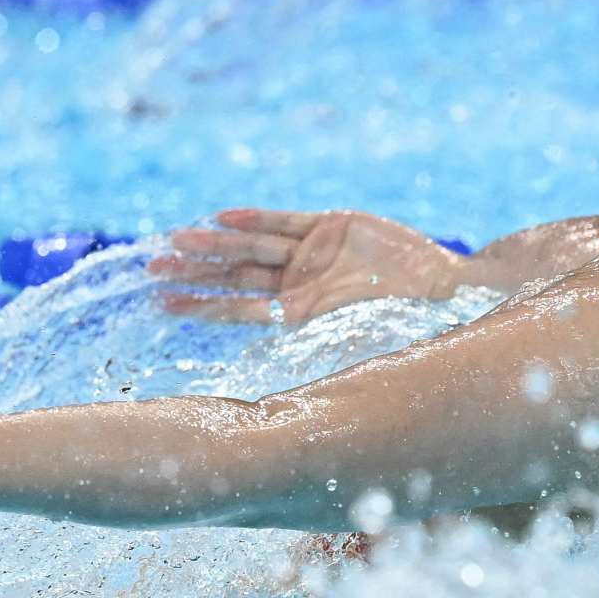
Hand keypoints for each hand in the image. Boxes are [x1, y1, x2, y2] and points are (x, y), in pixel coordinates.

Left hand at [150, 208, 467, 323]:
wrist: (446, 285)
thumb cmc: (406, 320)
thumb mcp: (357, 336)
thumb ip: (320, 341)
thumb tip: (283, 381)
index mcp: (299, 314)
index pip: (238, 308)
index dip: (200, 305)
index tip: (161, 303)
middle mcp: (299, 283)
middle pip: (235, 275)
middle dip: (195, 271)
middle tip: (152, 266)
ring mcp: (312, 253)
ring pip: (253, 247)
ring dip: (215, 244)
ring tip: (175, 240)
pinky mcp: (331, 224)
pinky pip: (286, 221)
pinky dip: (257, 219)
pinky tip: (223, 217)